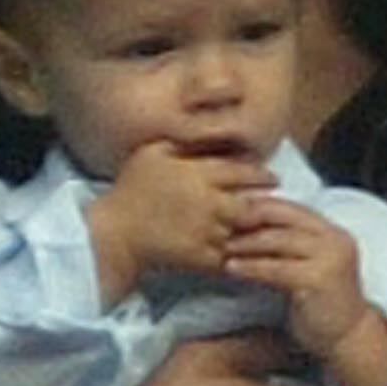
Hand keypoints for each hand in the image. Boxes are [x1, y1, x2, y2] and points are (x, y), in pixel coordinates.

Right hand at [90, 141, 272, 295]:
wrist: (115, 234)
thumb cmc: (130, 190)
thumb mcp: (151, 152)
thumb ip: (182, 139)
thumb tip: (210, 128)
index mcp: (199, 174)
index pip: (245, 172)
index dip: (262, 175)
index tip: (271, 179)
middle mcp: (209, 202)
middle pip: (252, 205)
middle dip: (262, 206)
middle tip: (268, 205)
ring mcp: (207, 232)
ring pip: (244, 232)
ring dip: (251, 231)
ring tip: (257, 229)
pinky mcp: (202, 257)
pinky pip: (230, 256)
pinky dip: (238, 254)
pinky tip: (239, 251)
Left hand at [220, 194, 367, 357]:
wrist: (346, 338)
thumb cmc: (319, 304)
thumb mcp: (306, 265)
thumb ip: (288, 245)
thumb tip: (245, 227)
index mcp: (332, 232)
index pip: (289, 206)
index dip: (256, 205)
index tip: (227, 209)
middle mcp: (335, 240)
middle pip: (282, 218)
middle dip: (247, 219)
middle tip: (217, 225)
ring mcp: (329, 259)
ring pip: (277, 240)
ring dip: (245, 243)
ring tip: (221, 247)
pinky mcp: (318, 281)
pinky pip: (275, 268)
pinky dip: (250, 266)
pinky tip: (230, 268)